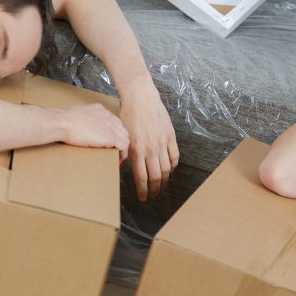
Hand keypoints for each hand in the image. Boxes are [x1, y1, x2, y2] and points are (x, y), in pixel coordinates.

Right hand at [61, 103, 129, 158]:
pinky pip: (124, 146)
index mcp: (101, 110)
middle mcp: (109, 116)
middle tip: (116, 150)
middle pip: (122, 130)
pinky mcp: (110, 137)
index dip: (115, 133)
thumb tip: (81, 123)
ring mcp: (111, 126)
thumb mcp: (78, 113)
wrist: (64, 123)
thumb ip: (85, 116)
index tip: (111, 141)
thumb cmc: (65, 120)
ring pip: (125, 138)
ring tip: (118, 157)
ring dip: (123, 148)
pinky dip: (123, 154)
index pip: (115, 122)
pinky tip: (118, 159)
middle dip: (121, 140)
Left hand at [120, 86, 178, 201]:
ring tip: (161, 185)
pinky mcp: (170, 136)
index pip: (141, 178)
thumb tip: (124, 165)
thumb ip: (124, 151)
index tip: (143, 198)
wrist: (141, 97)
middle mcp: (151, 149)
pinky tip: (169, 169)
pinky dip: (173, 165)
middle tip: (153, 194)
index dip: (143, 191)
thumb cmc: (128, 114)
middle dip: (155, 189)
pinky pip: (174, 156)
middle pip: (156, 177)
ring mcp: (162, 143)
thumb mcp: (121, 135)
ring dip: (164, 180)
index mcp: (136, 150)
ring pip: (166, 169)